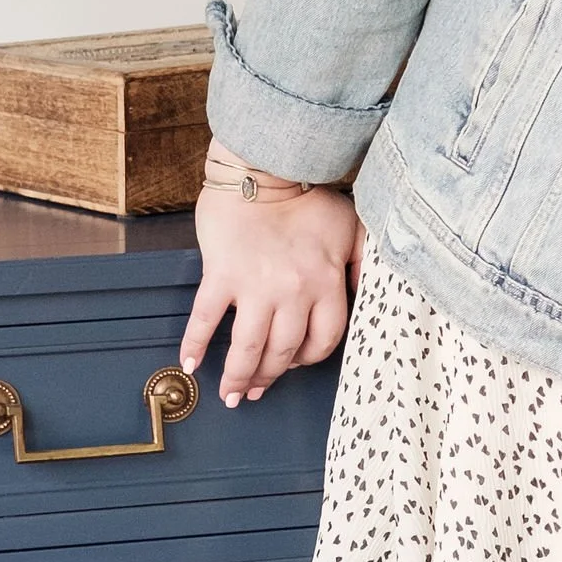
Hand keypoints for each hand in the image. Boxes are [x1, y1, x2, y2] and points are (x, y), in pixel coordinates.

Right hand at [180, 181, 364, 406]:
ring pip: (248, 347)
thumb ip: (363, 264)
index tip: (295, 364)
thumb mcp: (352, 228)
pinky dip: (196, 344)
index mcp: (326, 283)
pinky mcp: (221, 275)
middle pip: (284, 351)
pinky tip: (191, 363)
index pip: (323, 339)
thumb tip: (370, 293)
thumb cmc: (308, 196)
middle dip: (270, 377)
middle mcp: (293, 292)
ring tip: (230, 394)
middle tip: (257, 391)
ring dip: (238, 376)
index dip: (309, 358)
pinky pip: (206, 319)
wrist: (263, 168)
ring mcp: (255, 286)